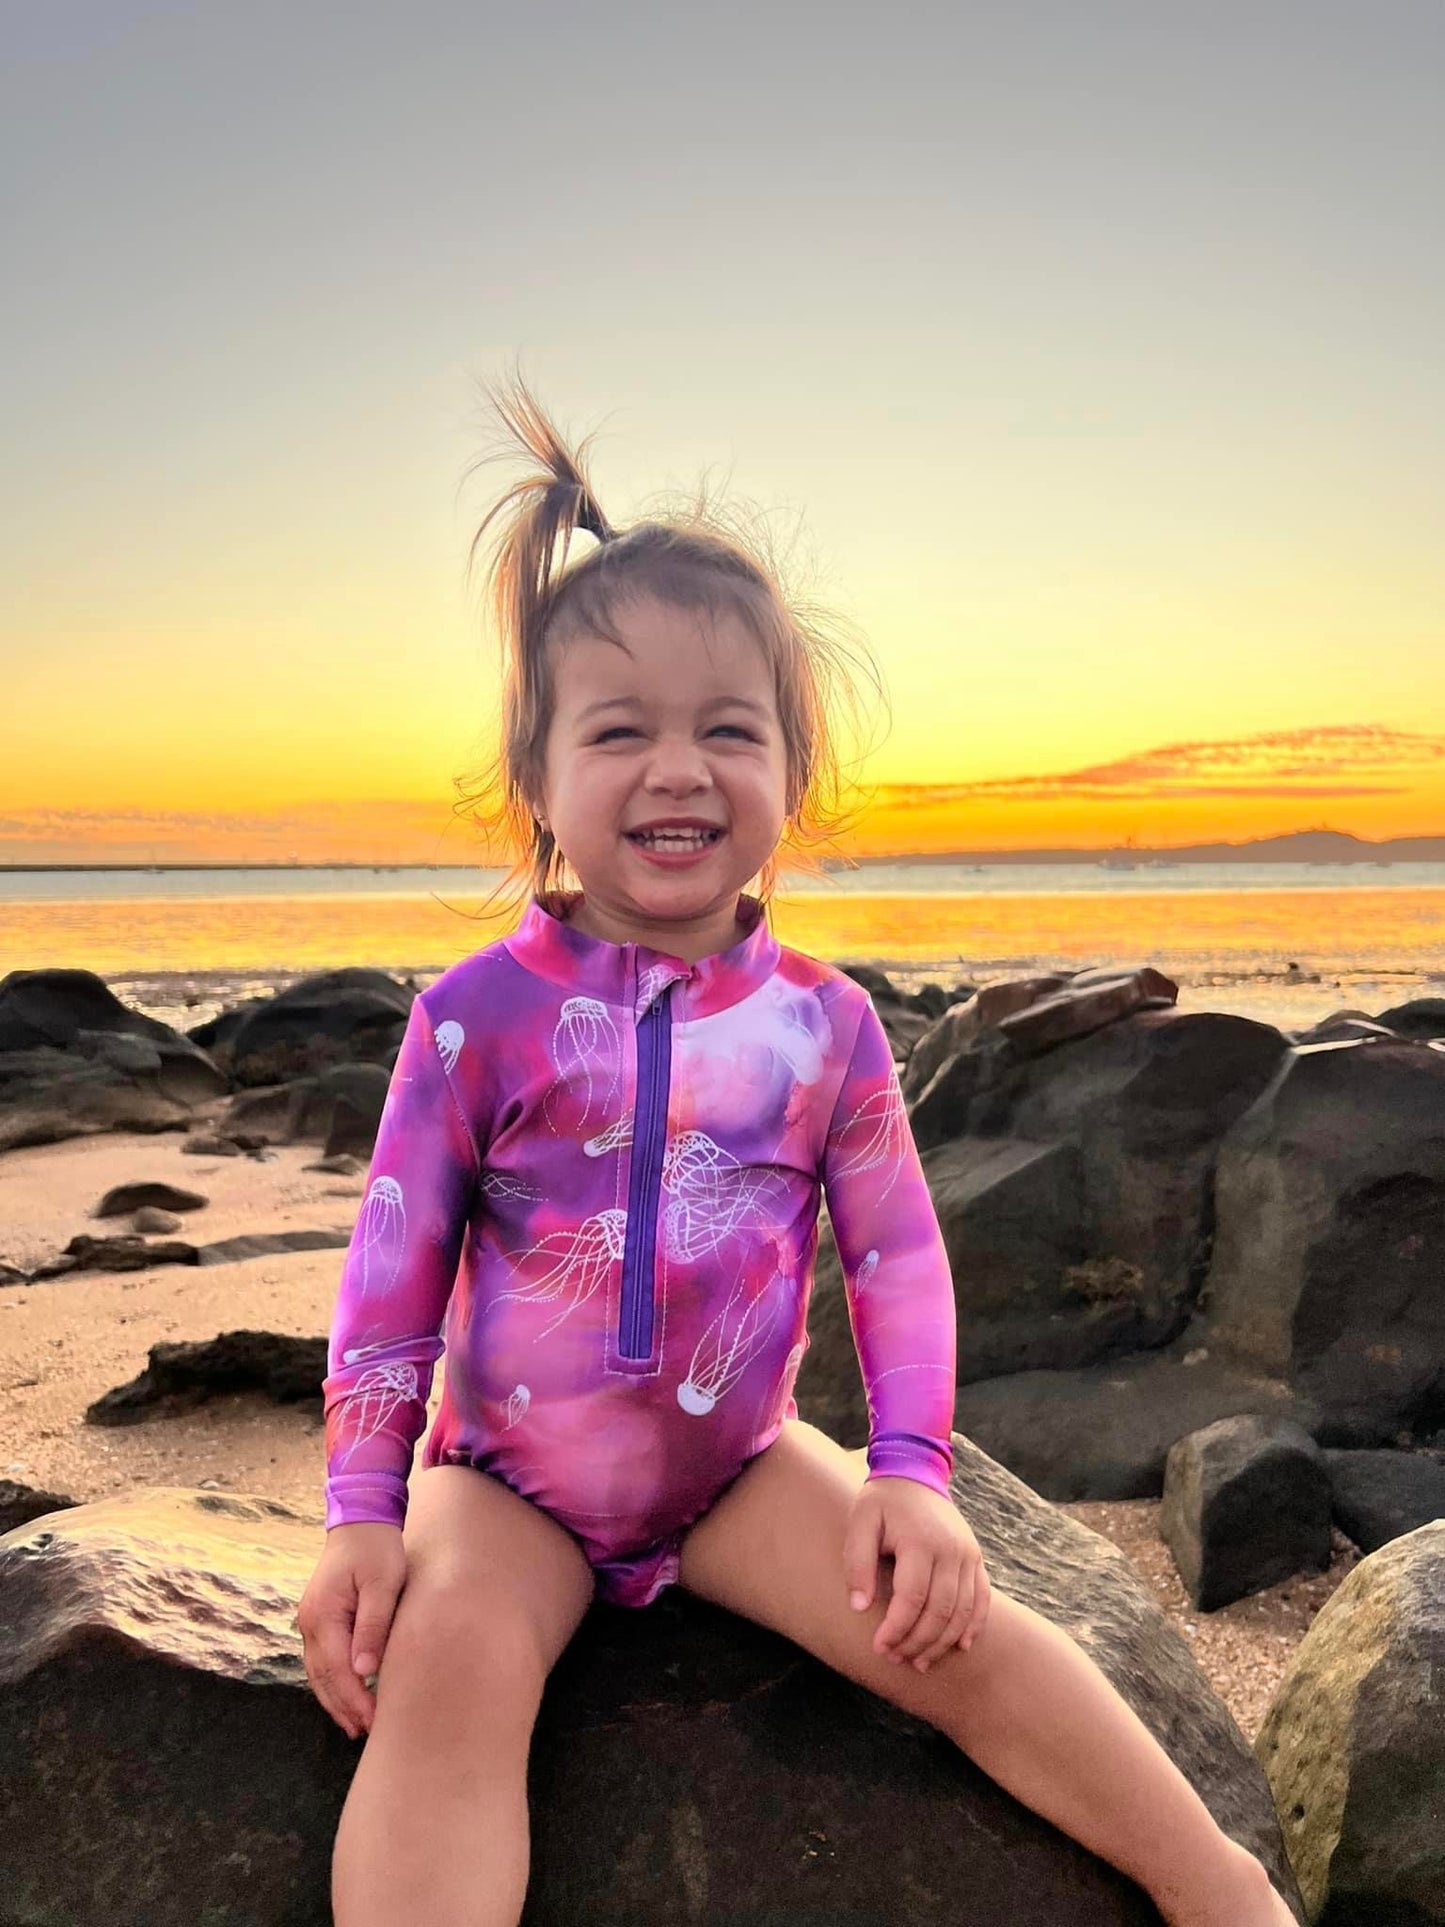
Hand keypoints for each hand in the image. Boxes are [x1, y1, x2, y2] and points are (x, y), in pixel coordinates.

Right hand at [297, 1521, 406, 1738]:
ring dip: (335, 1699)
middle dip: (343, 1707)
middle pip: (322, 1677)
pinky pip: (322, 1659)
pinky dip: (332, 1681)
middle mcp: (310, 1622)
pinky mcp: (318, 1618)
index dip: (355, 1699)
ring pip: (318, 1672)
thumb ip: (373, 1625)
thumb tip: (364, 1670)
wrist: (360, 1518)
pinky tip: (346, 1693)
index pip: (338, 1670)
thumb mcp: (383, 1583)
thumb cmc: (377, 1548)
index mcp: (323, 1615)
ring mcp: (310, 1620)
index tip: (375, 1721)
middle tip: (366, 1732)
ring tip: (355, 1724)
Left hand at [843, 1477, 990, 1672]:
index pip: (912, 1598)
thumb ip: (857, 1563)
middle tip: (895, 1659)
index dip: (896, 1629)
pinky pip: (982, 1599)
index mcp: (920, 1541)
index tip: (878, 1648)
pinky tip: (959, 1647)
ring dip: (942, 1642)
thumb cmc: (881, 1502)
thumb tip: (859, 1608)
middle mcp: (951, 1550)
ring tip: (919, 1662)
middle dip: (917, 1642)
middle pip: (940, 1611)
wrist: (915, 1473)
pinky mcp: (976, 1558)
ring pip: (962, 1611)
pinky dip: (973, 1626)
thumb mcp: (859, 1523)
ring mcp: (968, 1554)